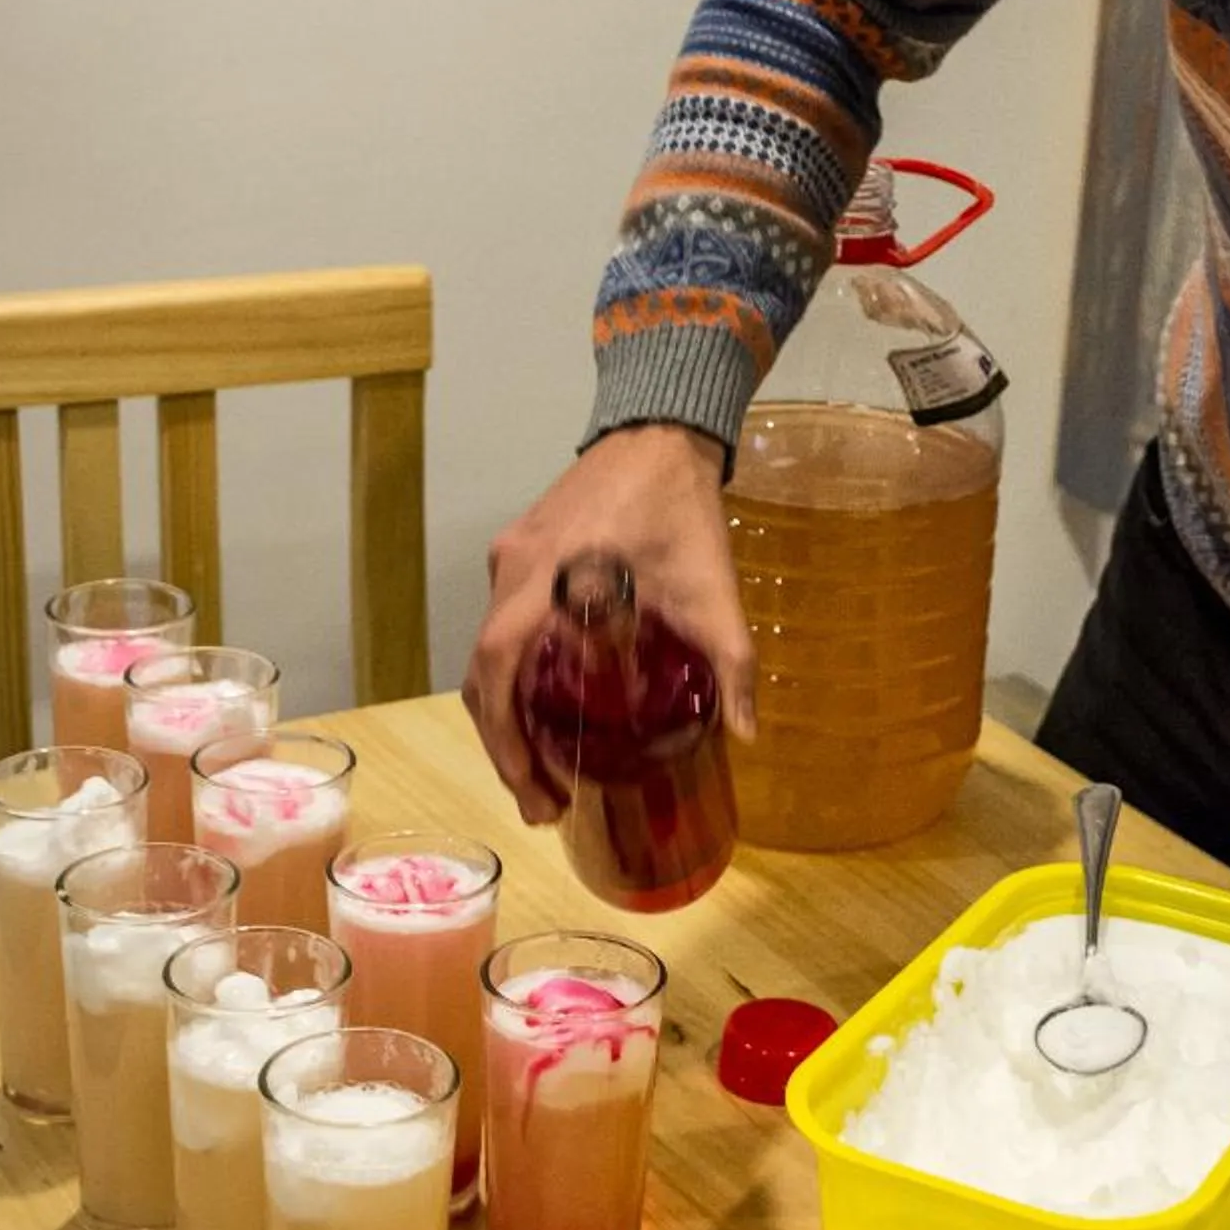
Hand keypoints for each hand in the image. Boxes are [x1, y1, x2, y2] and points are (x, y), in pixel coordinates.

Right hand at [463, 424, 755, 827]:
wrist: (661, 429)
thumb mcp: (713, 588)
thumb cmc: (681, 506)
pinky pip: (501, 622)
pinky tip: (548, 704)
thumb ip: (731, 662)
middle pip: (482, 673)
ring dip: (506, 712)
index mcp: (545, 577)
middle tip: (542, 800)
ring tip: (542, 769)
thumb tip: (747, 734)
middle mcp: (512, 570)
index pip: (495, 667)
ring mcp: (509, 557)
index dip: (504, 735)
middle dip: (505, 745)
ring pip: (487, 650)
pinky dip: (514, 673)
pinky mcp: (520, 549)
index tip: (530, 784)